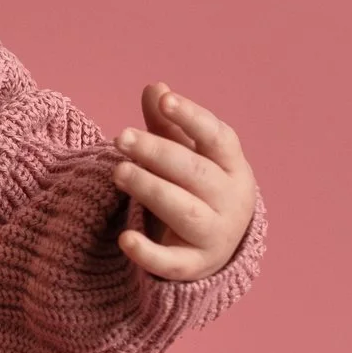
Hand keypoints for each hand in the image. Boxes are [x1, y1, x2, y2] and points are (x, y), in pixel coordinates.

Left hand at [112, 83, 255, 281]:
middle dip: (158, 152)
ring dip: (152, 190)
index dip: (192, 118)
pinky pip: (173, 262)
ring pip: (185, 211)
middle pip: (195, 172)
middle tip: (121, 136)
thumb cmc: (196, 187)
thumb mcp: (186, 154)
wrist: (214, 246)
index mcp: (233, 166)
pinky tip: (124, 239)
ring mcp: (215, 234)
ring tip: (118, 171)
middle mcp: (231, 199)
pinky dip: (149, 253)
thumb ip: (167, 124)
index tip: (165, 101)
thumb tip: (155, 87)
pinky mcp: (194, 265)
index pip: (218, 137)